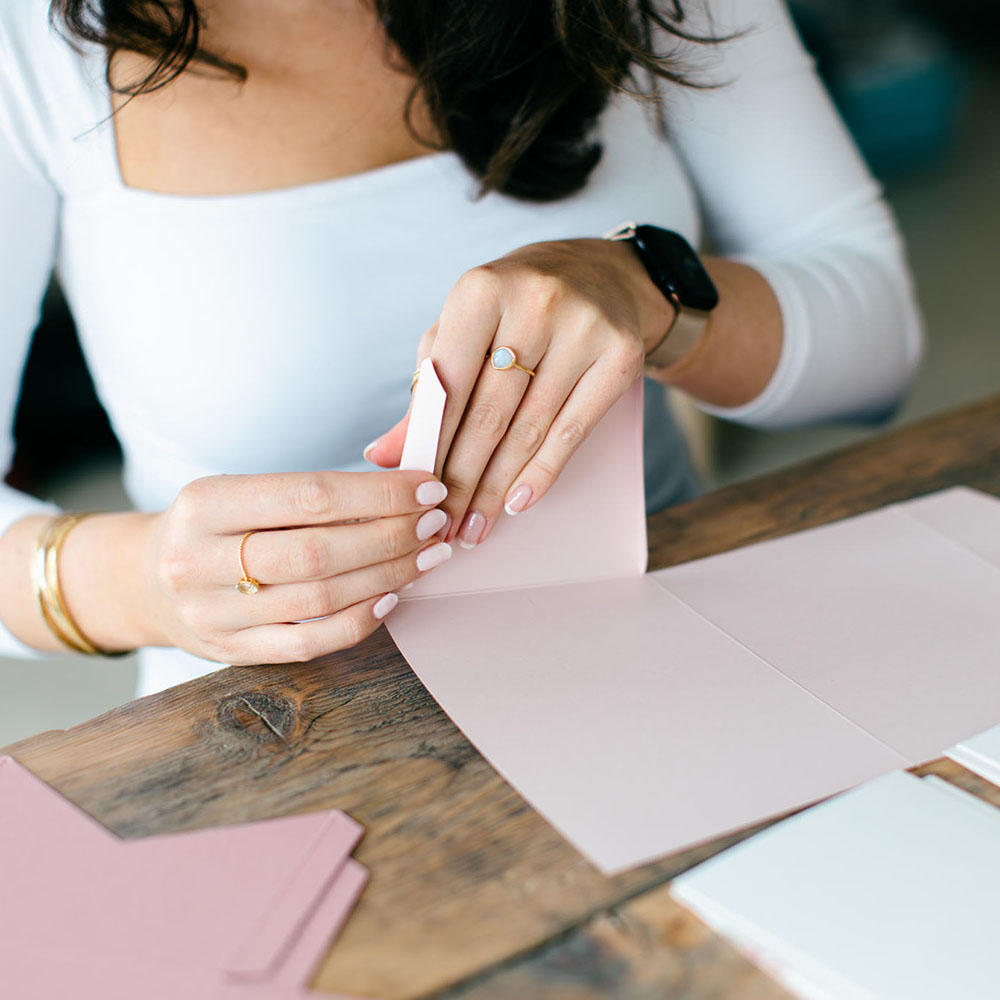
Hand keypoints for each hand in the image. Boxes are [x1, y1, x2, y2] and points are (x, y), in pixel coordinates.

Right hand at [138, 470, 451, 663]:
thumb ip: (308, 493)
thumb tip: (403, 491)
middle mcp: (200, 560)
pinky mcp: (231, 653)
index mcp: (205, 503)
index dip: (378, 494)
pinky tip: (392, 598)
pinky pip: (309, 643)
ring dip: (387, 576)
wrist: (146, 580)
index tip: (426, 489)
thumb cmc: (215, 527)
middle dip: (391, 536)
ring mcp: (212, 614)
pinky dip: (359, 622)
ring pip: (320, 599)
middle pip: (317, 551)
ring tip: (427, 556)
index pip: (309, 496)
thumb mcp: (240, 492)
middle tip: (435, 523)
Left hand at [364, 238, 668, 545]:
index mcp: (481, 289)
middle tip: (444, 524)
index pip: (449, 384)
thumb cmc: (515, 307)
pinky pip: (573, 430)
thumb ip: (427, 389)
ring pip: (529, 428)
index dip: (432, 445)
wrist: (602, 275)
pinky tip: (518, 502)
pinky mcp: (621, 356)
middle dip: (462, 478)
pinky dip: (542, 472)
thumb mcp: (464, 330)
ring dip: (497, 487)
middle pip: (489, 413)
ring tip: (475, 526)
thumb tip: (383, 454)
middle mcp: (535, 302)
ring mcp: (583, 329)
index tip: (417, 493)